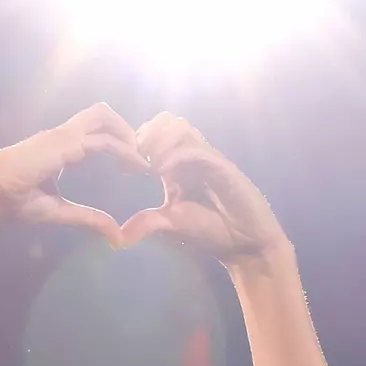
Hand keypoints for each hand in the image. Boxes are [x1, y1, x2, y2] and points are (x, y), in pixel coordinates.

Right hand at [0, 105, 145, 240]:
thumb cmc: (14, 200)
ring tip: (142, 155)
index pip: (93, 134)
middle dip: (125, 129)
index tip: (132, 165)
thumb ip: (87, 217)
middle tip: (142, 155)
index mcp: (59, 147)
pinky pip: (102, 139)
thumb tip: (114, 233)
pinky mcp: (65, 141)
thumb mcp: (58, 210)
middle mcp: (63, 135)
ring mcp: (63, 134)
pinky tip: (135, 162)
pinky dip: (123, 147)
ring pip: (103, 116)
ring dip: (127, 131)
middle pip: (101, 115)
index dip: (115, 144)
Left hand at [116, 115, 287, 265]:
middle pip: (166, 120)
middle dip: (146, 133)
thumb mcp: (172, 225)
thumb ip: (149, 222)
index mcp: (177, 165)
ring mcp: (207, 158)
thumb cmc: (213, 231)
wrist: (245, 245)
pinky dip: (176, 156)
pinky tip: (163, 173)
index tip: (123, 168)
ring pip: (180, 126)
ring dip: (159, 140)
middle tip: (136, 159)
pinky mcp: (222, 167)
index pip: (154, 134)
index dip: (135, 143)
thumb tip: (120, 235)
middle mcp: (191, 156)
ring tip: (149, 165)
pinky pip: (197, 149)